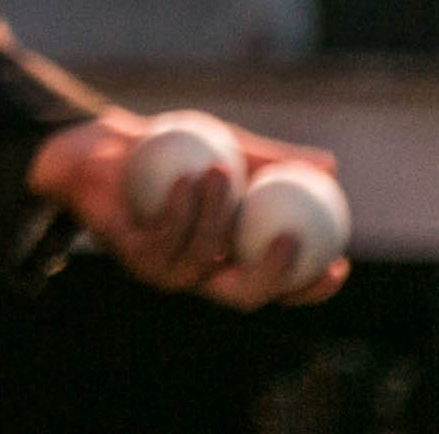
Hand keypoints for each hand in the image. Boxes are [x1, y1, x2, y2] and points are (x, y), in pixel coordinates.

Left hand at [28, 114, 349, 307]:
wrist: (99, 142)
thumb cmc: (168, 148)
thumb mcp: (227, 145)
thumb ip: (272, 160)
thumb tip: (331, 167)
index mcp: (230, 256)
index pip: (278, 286)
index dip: (310, 288)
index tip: (339, 264)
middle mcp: (200, 270)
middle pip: (246, 295)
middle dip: (273, 278)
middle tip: (293, 240)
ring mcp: (164, 267)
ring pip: (200, 261)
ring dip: (215, 218)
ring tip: (220, 173)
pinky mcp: (129, 253)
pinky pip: (160, 239)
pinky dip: (176, 209)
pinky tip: (184, 179)